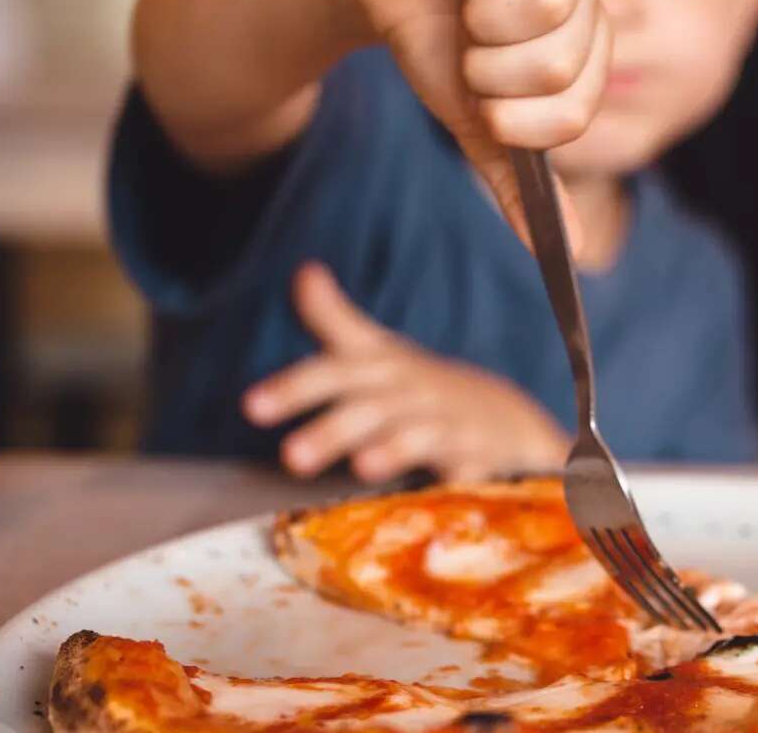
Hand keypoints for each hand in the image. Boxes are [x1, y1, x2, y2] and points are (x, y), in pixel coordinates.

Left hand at [243, 262, 570, 482]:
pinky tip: (447, 487)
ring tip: (364, 466)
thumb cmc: (423, 389)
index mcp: (385, 370)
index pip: (335, 372)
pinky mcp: (481, 455)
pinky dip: (462, 476)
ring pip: (419, 435)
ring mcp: (450, 423)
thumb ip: (335, 318)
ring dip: (393, 447)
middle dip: (334, 429)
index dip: (295, 387)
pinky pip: (472, 468)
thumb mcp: (380, 353)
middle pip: (372, 407)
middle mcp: (414, 393)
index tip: (251, 408)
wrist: (506, 420)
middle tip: (291, 457)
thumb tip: (304, 270)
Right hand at [334, 0, 609, 245]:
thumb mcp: (474, 125)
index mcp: (587, 46)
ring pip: (548, 3)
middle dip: (491, 70)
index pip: (578, 109)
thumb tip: (572, 256)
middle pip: (561, 59)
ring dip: (482, 18)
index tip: (483, 108)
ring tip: (467, 0)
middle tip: (470, 48)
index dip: (520, 120)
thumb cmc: (436, 45)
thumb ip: (520, 185)